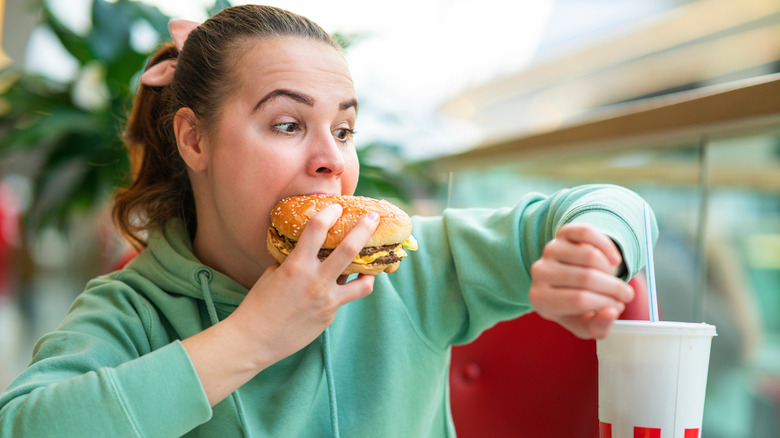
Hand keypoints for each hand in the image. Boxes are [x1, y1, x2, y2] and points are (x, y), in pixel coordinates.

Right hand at [233, 203, 379, 361]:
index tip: (335, 206)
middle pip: (349, 249)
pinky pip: (346, 297)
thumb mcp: (273, 273)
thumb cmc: (259, 303)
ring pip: (363, 282)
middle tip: (373, 217)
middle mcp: (316, 282)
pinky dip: (348, 287)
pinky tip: (349, 283)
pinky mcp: (330, 316)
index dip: (329, 213)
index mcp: (296, 266)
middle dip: (365, 228)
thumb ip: (295, 260)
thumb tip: (312, 249)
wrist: (255, 340)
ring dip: (372, 267)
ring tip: (375, 260)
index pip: (317, 229)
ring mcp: (327, 301)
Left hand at [528, 224, 633, 338]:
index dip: (606, 302)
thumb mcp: (585, 325)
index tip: (620, 306)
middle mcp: (539, 272)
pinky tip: (614, 260)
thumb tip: (611, 312)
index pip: (579, 300)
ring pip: (589, 255)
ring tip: (612, 279)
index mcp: (540, 299)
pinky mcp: (561, 234)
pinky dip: (607, 246)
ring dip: (610, 269)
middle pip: (586, 277)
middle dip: (614, 287)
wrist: (565, 281)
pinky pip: (588, 234)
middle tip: (626, 294)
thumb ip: (598, 327)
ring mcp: (549, 250)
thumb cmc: (575, 308)